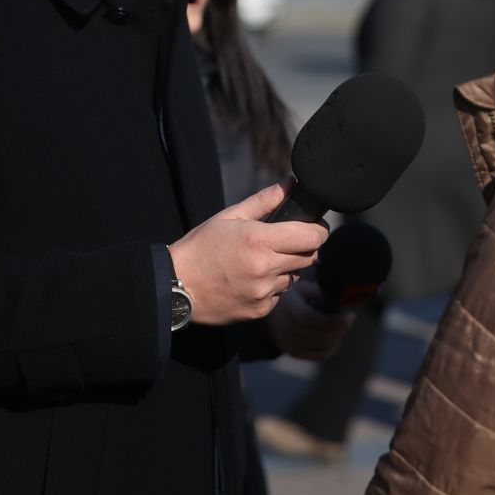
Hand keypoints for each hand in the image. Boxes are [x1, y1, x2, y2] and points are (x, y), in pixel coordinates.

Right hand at [169, 180, 327, 325]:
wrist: (176, 285)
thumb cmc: (201, 247)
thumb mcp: (229, 216)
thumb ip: (265, 200)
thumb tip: (291, 183)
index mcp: (259, 240)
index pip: (312, 237)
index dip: (318, 230)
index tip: (313, 227)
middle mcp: (264, 268)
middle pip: (309, 257)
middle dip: (302, 247)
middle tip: (283, 242)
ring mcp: (263, 293)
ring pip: (294, 276)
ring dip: (286, 268)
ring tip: (259, 262)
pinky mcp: (259, 310)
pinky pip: (279, 295)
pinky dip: (271, 286)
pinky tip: (250, 279)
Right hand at [266, 279, 354, 360]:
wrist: (270, 315)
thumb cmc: (290, 298)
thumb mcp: (301, 288)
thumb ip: (319, 292)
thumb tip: (340, 297)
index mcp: (290, 309)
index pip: (313, 319)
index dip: (334, 320)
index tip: (350, 315)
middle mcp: (287, 328)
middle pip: (321, 334)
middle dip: (341, 328)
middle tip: (349, 319)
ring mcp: (289, 343)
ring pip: (323, 345)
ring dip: (337, 336)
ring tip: (341, 326)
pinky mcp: (294, 352)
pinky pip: (320, 355)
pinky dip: (332, 347)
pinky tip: (336, 337)